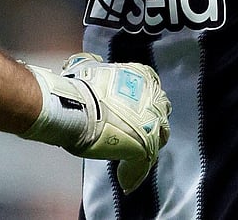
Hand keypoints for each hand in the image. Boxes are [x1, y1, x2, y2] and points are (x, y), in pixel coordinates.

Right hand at [22, 53, 170, 194]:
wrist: (76, 106)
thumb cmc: (80, 87)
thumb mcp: (88, 67)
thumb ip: (94, 64)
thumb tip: (91, 62)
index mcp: (140, 76)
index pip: (151, 88)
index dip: (143, 99)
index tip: (133, 106)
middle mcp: (152, 97)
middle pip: (161, 110)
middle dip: (151, 118)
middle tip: (134, 128)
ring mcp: (151, 121)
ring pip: (160, 135)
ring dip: (149, 142)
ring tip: (133, 151)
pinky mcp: (146, 144)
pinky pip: (144, 162)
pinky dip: (134, 170)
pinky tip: (124, 176)